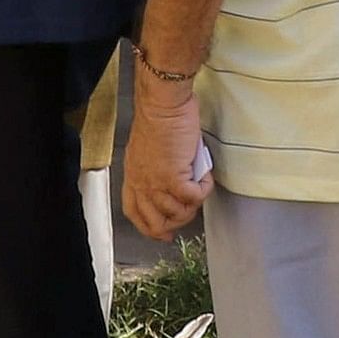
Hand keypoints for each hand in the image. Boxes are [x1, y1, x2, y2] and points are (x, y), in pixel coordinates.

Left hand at [123, 72, 212, 239]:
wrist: (164, 104)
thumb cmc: (159, 117)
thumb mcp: (149, 150)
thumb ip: (156, 169)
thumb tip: (174, 181)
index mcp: (133, 176)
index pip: (135, 213)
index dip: (150, 228)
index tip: (163, 234)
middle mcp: (142, 183)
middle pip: (156, 223)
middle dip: (177, 222)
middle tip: (191, 209)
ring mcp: (156, 183)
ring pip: (177, 214)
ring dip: (193, 204)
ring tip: (200, 186)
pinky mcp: (174, 177)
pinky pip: (193, 198)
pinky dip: (204, 190)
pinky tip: (205, 177)